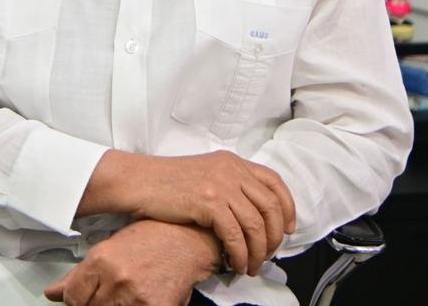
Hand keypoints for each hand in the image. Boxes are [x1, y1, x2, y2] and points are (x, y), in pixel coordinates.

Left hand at [44, 220, 218, 305]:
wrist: (190, 239)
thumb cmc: (153, 236)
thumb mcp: (110, 246)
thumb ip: (79, 273)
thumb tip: (53, 292)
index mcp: (101, 259)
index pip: (72, 298)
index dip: (77, 299)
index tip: (84, 296)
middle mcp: (116, 278)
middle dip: (97, 302)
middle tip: (112, 290)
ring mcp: (135, 296)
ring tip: (127, 291)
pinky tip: (140, 297)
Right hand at [127, 151, 294, 275]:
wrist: (139, 181)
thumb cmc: (166, 182)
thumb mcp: (205, 174)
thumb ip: (229, 185)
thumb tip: (249, 214)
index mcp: (232, 162)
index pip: (274, 182)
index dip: (288, 207)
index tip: (288, 228)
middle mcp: (231, 170)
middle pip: (271, 206)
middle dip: (275, 237)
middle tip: (269, 255)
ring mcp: (221, 185)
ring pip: (256, 225)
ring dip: (258, 251)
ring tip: (250, 266)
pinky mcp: (209, 202)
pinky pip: (236, 235)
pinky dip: (240, 254)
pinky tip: (235, 264)